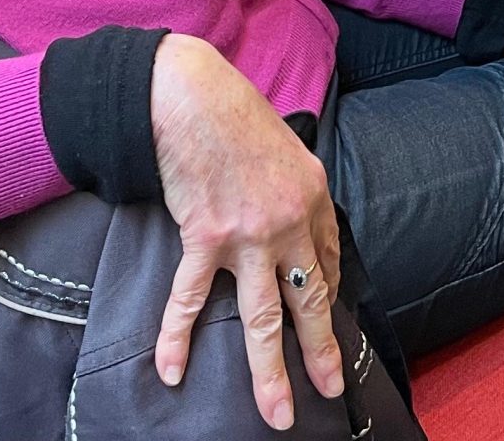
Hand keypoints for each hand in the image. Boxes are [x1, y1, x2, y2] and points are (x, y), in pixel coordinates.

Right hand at [147, 34, 342, 427]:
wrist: (192, 95)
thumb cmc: (236, 116)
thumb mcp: (288, 150)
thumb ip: (296, 194)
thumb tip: (297, 229)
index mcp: (314, 198)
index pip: (325, 264)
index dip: (327, 300)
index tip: (331, 330)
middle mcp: (289, 222)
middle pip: (308, 301)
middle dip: (321, 352)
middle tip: (332, 390)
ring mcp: (248, 235)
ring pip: (263, 317)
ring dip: (269, 371)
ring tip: (278, 412)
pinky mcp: (205, 237)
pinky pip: (190, 299)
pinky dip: (176, 338)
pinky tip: (171, 372)